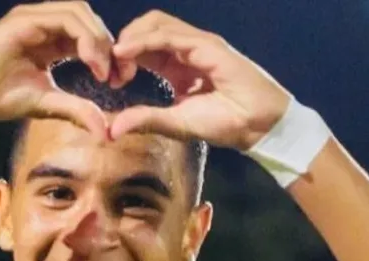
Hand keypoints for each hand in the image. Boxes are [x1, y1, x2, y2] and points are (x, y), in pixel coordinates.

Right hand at [0, 1, 113, 137]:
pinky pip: (65, 18)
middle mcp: (45, 24)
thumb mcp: (46, 103)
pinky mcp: (25, 20)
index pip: (90, 37)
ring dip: (98, 40)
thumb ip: (75, 110)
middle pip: (90, 21)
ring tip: (104, 70)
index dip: (109, 56)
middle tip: (119, 76)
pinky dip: (84, 37)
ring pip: (80, 12)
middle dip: (110, 46)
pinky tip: (91, 62)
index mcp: (51, 42)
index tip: (121, 82)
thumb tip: (104, 131)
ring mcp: (34, 18)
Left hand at [109, 11, 291, 149]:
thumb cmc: (223, 123)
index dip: (124, 57)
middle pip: (146, 27)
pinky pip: (168, 35)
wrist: (258, 124)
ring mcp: (197, 44)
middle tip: (112, 68)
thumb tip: (111, 129)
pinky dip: (144, 40)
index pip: (144, 46)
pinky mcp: (206, 45)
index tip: (112, 80)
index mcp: (177, 65)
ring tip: (116, 58)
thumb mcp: (175, 123)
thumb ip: (145, 120)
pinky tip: (126, 53)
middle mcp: (186, 49)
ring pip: (155, 23)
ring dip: (130, 37)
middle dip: (123, 42)